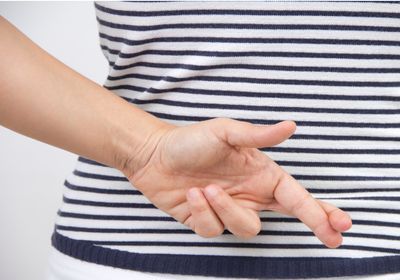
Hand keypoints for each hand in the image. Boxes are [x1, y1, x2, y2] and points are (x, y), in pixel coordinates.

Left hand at [122, 118, 351, 247]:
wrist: (154, 155)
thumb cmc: (190, 141)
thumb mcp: (224, 132)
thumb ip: (257, 135)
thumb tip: (291, 126)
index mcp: (259, 173)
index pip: (296, 195)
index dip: (319, 210)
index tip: (340, 224)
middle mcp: (249, 193)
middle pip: (288, 216)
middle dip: (311, 224)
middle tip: (331, 236)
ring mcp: (229, 209)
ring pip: (246, 227)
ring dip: (226, 208)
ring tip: (206, 187)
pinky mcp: (207, 221)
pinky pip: (214, 229)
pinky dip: (202, 211)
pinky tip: (190, 194)